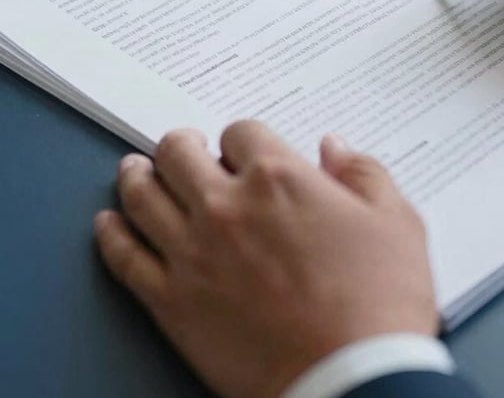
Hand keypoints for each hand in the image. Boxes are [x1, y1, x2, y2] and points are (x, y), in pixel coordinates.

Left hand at [95, 122, 437, 397]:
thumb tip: (334, 147)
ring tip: (134, 170)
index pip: (240, 132)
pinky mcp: (172, 302)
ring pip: (142, 196)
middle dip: (182, 145)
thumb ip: (362, 173)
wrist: (351, 384)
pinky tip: (108, 224)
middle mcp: (225, 206)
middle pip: (178, 152)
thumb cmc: (379, 305)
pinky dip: (111, 235)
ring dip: (135, 176)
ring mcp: (192, 253)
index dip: (243, 139)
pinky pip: (125, 258)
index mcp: (278, 178)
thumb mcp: (396, 223)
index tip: (244, 151)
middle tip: (183, 149)